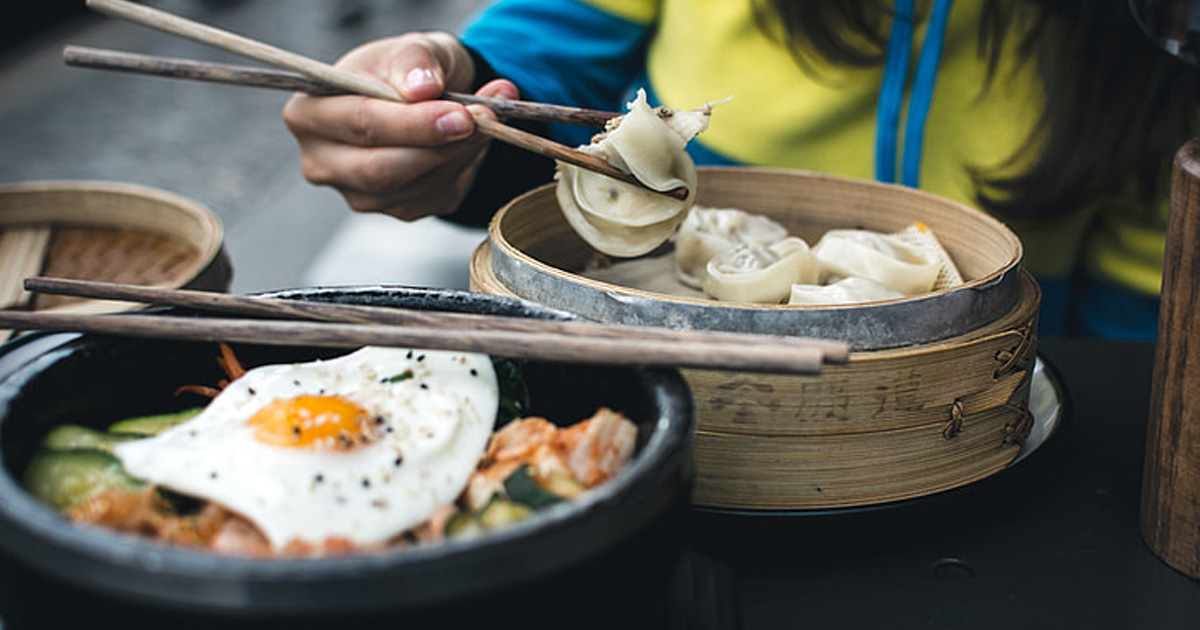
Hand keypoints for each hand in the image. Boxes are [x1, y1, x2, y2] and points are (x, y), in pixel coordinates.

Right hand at [282, 32, 518, 219]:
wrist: (428, 95)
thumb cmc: (407, 71)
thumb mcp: (412, 47)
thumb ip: (415, 60)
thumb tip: (422, 88)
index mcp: (309, 113)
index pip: (360, 124)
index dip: (413, 123)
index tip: (459, 114)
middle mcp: (323, 161)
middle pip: (380, 169)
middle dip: (438, 146)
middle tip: (481, 120)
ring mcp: (357, 192)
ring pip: (413, 187)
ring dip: (458, 155)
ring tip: (486, 119)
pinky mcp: (394, 209)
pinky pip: (433, 198)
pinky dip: (461, 169)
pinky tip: (470, 142)